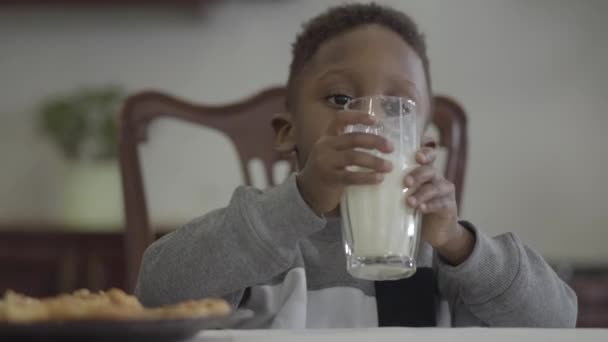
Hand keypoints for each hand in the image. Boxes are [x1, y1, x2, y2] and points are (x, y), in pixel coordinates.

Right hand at [297, 112, 393, 215]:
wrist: (306, 193)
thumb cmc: (326, 171)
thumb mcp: (332, 154)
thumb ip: (347, 147)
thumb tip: (380, 144)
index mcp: (326, 137)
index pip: (340, 119)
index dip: (358, 116)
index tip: (375, 120)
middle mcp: (324, 146)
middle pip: (353, 138)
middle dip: (375, 141)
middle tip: (391, 148)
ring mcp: (325, 162)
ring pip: (354, 156)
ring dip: (374, 161)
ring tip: (389, 167)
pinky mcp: (329, 179)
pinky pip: (351, 176)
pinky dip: (367, 177)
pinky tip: (379, 179)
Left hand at [404, 144, 473, 264]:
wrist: (436, 230)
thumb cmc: (414, 209)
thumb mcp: (403, 196)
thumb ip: (392, 188)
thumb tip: (366, 184)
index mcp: (424, 171)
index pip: (428, 156)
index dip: (425, 153)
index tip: (417, 156)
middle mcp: (436, 178)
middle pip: (430, 170)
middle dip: (418, 174)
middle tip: (406, 182)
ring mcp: (444, 191)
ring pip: (434, 188)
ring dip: (421, 194)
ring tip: (409, 202)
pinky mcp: (449, 206)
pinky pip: (441, 203)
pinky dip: (430, 205)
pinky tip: (421, 208)